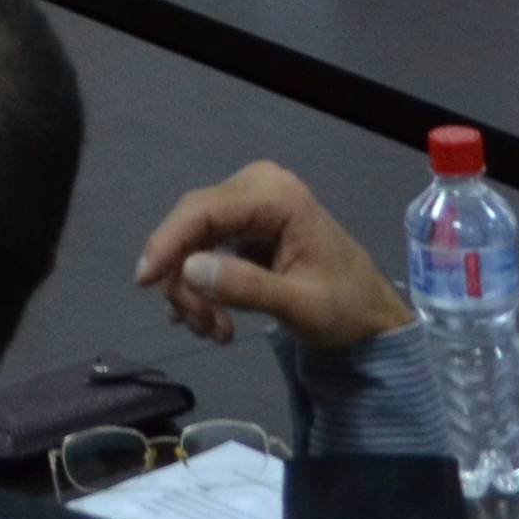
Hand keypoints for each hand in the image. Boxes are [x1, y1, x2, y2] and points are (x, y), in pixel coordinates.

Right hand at [133, 161, 416, 352]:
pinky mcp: (245, 224)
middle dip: (186, 280)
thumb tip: (187, 270)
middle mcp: (256, 187)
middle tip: (201, 329)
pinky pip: (205, 247)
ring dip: (194, 289)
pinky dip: (202, 283)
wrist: (373, 317)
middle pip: (193, 226)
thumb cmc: (345, 308)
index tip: (144, 281)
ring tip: (216, 332)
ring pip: (193, 240)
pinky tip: (210, 319)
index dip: (167, 242)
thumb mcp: (300, 305)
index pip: (202, 210)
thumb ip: (245, 286)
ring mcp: (250, 204)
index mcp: (274, 195)